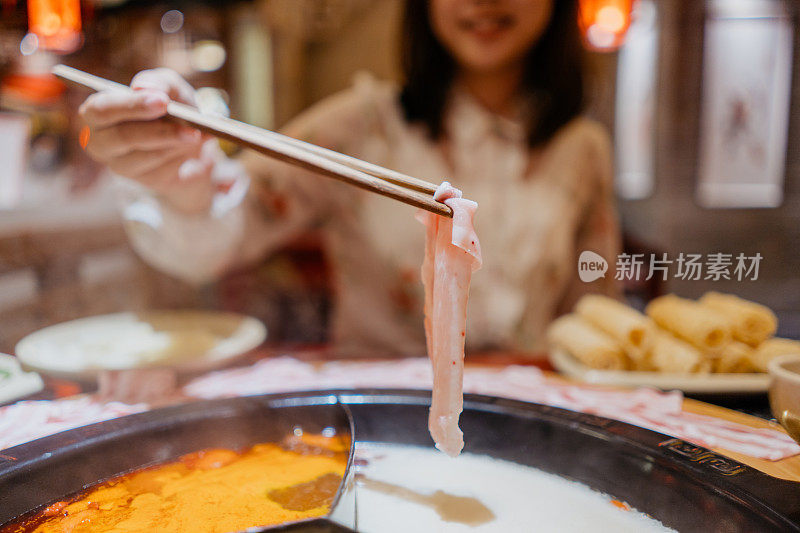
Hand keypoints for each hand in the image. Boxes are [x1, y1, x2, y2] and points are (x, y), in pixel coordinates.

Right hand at [79, 68, 216, 213]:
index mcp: (98, 112)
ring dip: (175, 143)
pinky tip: (189, 147)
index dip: (131, 106)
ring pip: (146, 155)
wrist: (193, 142)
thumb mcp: (172, 89)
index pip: (101, 109)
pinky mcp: (143, 180)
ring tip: (195, 133)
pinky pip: (163, 169)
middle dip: (157, 130)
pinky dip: (181, 156)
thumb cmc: (173, 109)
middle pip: (121, 137)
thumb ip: (160, 83)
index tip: (163, 102)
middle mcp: (100, 140)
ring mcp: (119, 164)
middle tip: (189, 126)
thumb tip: (142, 87)